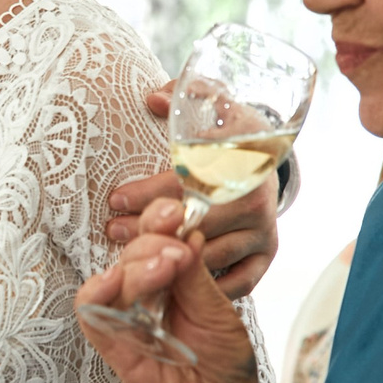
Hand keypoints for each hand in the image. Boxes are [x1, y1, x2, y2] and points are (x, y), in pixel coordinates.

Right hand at [78, 199, 270, 382]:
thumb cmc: (225, 370)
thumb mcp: (220, 312)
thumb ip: (197, 275)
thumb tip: (185, 229)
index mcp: (166, 287)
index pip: (151, 243)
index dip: (159, 223)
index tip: (177, 208)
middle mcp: (141, 303)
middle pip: (128, 256)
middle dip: (150, 236)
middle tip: (176, 234)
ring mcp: (125, 326)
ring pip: (109, 280)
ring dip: (134, 262)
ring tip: (168, 260)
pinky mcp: (116, 353)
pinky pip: (93, 318)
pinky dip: (100, 293)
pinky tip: (126, 279)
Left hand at [105, 85, 279, 298]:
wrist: (268, 157)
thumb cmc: (230, 132)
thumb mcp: (213, 106)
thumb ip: (183, 96)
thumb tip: (153, 99)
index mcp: (243, 157)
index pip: (189, 180)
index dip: (149, 192)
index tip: (116, 199)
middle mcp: (256, 196)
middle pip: (195, 223)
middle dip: (148, 229)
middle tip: (114, 231)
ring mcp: (264, 229)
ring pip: (209, 255)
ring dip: (168, 259)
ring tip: (132, 254)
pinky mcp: (268, 254)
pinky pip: (237, 281)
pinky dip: (204, 286)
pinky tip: (171, 281)